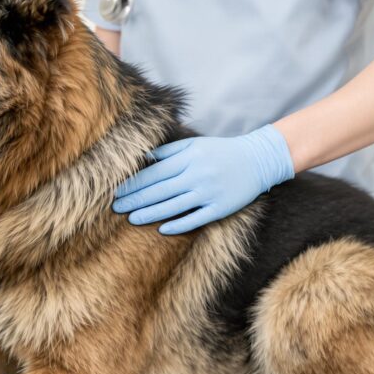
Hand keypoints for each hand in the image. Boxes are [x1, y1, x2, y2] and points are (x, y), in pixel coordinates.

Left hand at [112, 125, 293, 234]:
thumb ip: (169, 151)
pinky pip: (196, 219)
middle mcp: (197, 175)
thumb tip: (143, 158)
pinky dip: (179, 224)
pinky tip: (162, 229)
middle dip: (135, 200)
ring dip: (150, 213)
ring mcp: (209, 193)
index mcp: (189, 157)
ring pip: (173, 206)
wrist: (258, 159)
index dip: (133, 183)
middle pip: (160, 190)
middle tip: (115, 208)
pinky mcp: (221, 208)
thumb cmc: (220, 151)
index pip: (154, 173)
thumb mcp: (195, 144)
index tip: (115, 191)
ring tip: (131, 218)